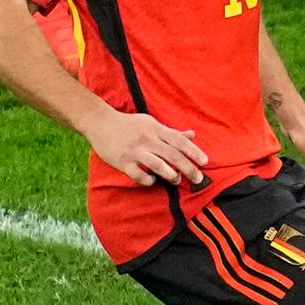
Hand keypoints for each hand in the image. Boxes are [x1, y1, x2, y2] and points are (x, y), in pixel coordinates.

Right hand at [88, 113, 209, 188]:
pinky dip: (147, 180)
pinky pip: (138, 174)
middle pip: (172, 155)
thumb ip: (172, 132)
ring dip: (170, 175)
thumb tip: (192, 135)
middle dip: (188, 168)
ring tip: (177, 180)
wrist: (100, 123)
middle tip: (198, 179)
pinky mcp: (122, 161)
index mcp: (156, 130)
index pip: (179, 141)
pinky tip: (152, 181)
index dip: (194, 151)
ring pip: (158, 165)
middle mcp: (147, 140)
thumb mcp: (151, 123)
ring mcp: (134, 151)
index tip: (205, 162)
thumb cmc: (129, 124)